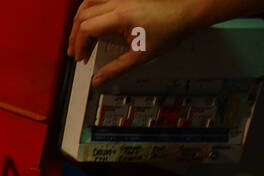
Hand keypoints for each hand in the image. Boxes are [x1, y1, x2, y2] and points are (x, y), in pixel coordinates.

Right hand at [67, 0, 209, 84]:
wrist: (188, 10)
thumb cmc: (170, 29)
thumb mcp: (142, 55)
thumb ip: (116, 69)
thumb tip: (98, 80)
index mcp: (120, 17)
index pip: (86, 28)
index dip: (79, 45)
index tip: (81, 58)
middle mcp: (118, 2)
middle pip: (83, 15)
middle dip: (75, 35)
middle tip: (76, 51)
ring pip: (87, 2)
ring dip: (79, 19)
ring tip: (78, 35)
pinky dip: (89, 8)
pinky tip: (90, 18)